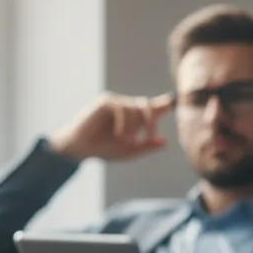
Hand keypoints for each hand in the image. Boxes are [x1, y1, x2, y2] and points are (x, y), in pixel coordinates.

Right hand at [49, 92, 174, 161]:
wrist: (81, 149)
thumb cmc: (104, 149)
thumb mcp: (129, 150)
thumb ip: (146, 146)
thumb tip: (165, 142)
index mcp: (132, 117)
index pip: (150, 107)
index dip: (162, 103)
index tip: (171, 101)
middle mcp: (125, 107)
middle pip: (147, 106)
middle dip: (152, 121)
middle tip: (150, 136)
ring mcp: (115, 102)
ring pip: (136, 108)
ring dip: (135, 126)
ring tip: (125, 140)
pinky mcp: (105, 102)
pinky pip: (123, 109)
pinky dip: (125, 124)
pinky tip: (119, 135)